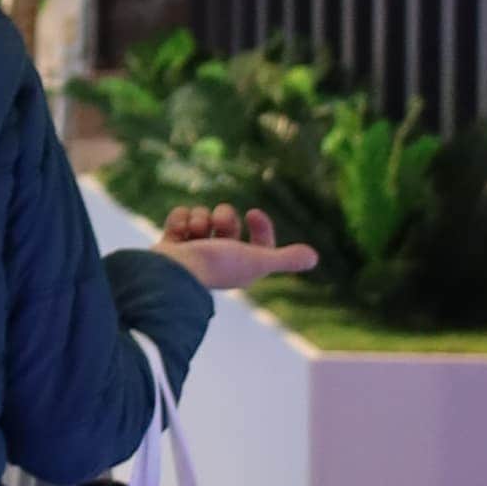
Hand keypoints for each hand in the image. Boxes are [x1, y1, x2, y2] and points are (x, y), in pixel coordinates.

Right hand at [158, 203, 317, 289]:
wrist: (171, 272)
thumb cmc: (216, 267)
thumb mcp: (256, 261)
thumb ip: (285, 260)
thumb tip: (314, 258)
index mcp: (242, 266)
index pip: (259, 241)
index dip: (260, 226)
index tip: (253, 213)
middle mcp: (219, 258)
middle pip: (228, 221)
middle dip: (223, 217)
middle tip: (217, 224)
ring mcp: (193, 251)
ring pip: (203, 215)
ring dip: (199, 218)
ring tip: (193, 231)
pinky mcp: (172, 244)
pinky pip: (181, 216)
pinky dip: (179, 219)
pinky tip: (178, 231)